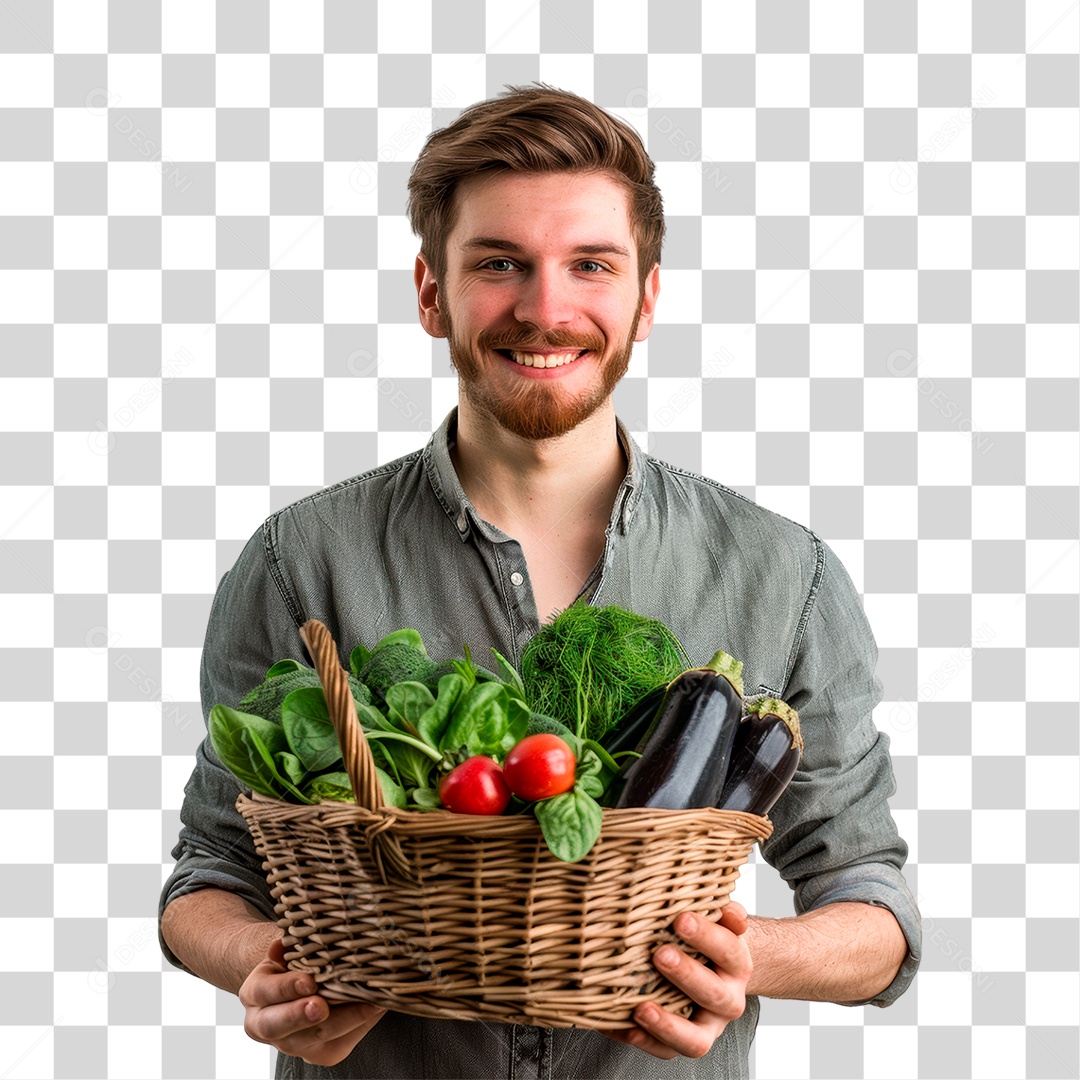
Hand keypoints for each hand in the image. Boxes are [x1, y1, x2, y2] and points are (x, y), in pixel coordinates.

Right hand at [239, 938, 385, 1066]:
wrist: (296, 987)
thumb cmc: (293, 963)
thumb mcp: (285, 949)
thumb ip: (285, 947)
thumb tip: (283, 943)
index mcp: (255, 994)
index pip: (267, 991)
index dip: (288, 987)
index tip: (309, 981)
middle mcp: (266, 1025)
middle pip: (283, 1025)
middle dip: (305, 1015)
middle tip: (323, 1006)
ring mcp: (293, 1044)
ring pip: (318, 1038)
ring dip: (346, 1019)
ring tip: (369, 1002)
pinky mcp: (320, 1053)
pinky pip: (340, 1043)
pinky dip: (360, 1024)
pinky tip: (376, 1007)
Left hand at [605, 901, 751, 1059]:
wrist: (720, 971)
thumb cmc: (709, 942)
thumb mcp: (719, 921)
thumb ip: (725, 914)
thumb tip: (729, 911)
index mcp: (737, 964)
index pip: (728, 949)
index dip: (706, 936)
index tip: (680, 919)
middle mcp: (728, 999)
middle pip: (713, 994)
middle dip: (686, 974)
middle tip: (659, 955)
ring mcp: (708, 1025)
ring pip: (696, 1039)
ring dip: (667, 1024)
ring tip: (641, 1008)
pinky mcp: (686, 1042)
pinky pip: (666, 1050)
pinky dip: (642, 1041)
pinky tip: (620, 1025)